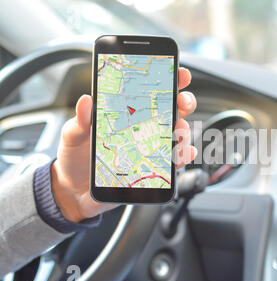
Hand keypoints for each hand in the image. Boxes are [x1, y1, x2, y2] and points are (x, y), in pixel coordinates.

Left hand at [51, 68, 196, 222]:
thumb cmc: (75, 159)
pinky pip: (176, 161)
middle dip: (185, 101)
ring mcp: (152, 148)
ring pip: (179, 133)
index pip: (152, 91)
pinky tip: (183, 154)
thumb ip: (80, 121)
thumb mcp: (72, 136)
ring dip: (184, 130)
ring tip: (178, 131)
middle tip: (182, 102)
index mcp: (127, 113)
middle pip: (174, 109)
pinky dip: (185, 156)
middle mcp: (144, 128)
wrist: (74, 192)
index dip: (170, 79)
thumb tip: (86, 101)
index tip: (179, 73)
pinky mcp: (155, 169)